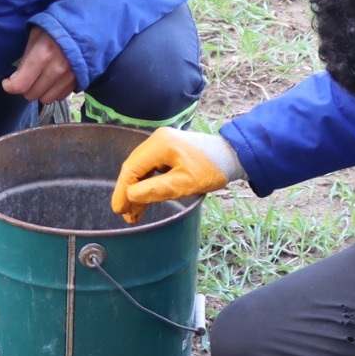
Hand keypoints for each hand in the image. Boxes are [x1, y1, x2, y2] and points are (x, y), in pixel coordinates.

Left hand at [1, 26, 76, 104]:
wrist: (87, 26)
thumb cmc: (58, 27)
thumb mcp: (36, 35)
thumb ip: (26, 57)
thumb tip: (17, 77)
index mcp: (43, 55)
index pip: (20, 85)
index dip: (9, 86)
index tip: (8, 82)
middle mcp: (56, 70)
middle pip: (31, 94)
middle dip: (24, 88)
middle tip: (25, 77)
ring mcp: (69, 78)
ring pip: (46, 99)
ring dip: (39, 92)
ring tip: (39, 80)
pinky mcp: (78, 82)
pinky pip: (60, 97)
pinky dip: (53, 91)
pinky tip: (53, 80)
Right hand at [109, 127, 239, 221]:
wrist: (234, 155)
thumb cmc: (212, 169)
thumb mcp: (185, 184)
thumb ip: (156, 190)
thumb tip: (131, 196)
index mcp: (160, 144)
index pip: (132, 169)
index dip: (123, 191)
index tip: (120, 211)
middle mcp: (157, 140)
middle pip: (134, 167)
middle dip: (128, 192)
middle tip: (126, 215)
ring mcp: (163, 143)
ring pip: (141, 168)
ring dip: (137, 190)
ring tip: (135, 213)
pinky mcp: (169, 149)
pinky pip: (151, 167)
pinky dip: (147, 183)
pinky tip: (145, 199)